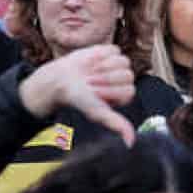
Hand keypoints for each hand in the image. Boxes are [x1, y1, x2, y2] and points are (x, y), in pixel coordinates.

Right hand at [18, 45, 136, 145]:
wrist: (62, 79)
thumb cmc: (79, 98)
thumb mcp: (98, 112)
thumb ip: (116, 124)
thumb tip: (131, 143)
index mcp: (124, 95)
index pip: (129, 89)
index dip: (110, 90)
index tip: (95, 93)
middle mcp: (124, 80)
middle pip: (127, 74)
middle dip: (107, 78)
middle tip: (91, 82)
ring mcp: (118, 65)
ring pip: (122, 61)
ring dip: (104, 66)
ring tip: (91, 71)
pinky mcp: (110, 52)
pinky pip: (114, 50)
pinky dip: (102, 54)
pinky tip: (92, 61)